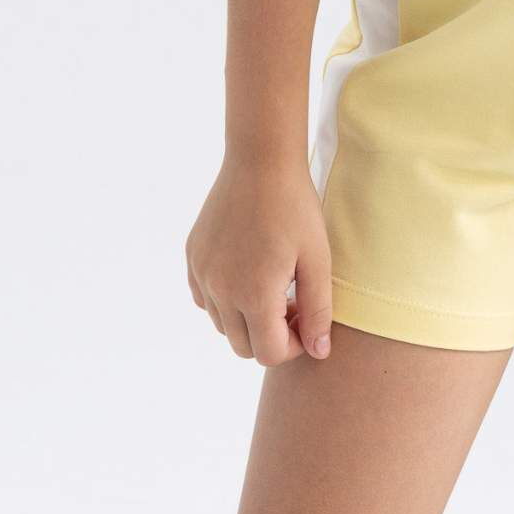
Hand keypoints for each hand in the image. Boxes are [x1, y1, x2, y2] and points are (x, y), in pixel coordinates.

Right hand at [185, 151, 333, 366]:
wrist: (261, 160)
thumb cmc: (295, 207)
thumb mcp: (318, 259)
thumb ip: (318, 311)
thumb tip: (319, 352)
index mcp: (253, 295)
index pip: (268, 353)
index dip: (293, 345)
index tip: (307, 319)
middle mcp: (220, 291)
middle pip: (243, 346)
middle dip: (271, 336)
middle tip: (293, 304)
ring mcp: (202, 273)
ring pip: (222, 324)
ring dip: (247, 318)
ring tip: (273, 286)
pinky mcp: (193, 256)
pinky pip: (204, 298)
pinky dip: (224, 299)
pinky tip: (247, 272)